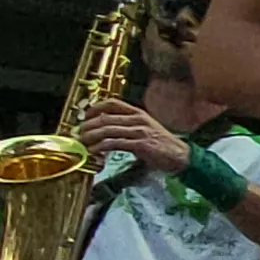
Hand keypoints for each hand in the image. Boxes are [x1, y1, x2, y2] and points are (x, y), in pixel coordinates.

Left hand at [74, 99, 188, 175]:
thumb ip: (129, 127)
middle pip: (105, 117)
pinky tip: (94, 151)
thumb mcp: (146, 129)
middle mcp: (138, 119)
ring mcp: (139, 131)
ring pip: (107, 130)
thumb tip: (107, 130)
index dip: (95, 107)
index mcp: (138, 113)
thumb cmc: (163, 145)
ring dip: (91, 137)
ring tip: (82, 143)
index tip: (85, 115)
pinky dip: (101, 147)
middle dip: (88, 125)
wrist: (180, 156)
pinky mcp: (140, 144)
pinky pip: (114, 143)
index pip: (112, 103)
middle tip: (79, 133)